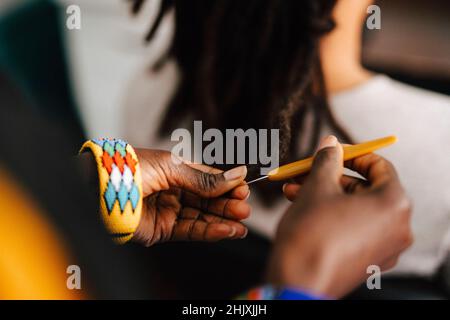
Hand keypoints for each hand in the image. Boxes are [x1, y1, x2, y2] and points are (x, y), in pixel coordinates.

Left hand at [132, 149, 249, 245]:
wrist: (100, 189)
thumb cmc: (133, 168)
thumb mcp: (174, 167)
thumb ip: (205, 178)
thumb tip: (239, 175)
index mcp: (176, 170)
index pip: (208, 179)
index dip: (227, 185)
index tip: (245, 189)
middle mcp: (174, 190)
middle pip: (208, 200)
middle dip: (227, 205)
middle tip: (245, 209)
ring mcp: (169, 210)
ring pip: (202, 217)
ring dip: (222, 221)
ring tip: (241, 225)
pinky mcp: (163, 230)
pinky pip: (191, 230)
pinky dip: (209, 231)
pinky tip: (225, 230)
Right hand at [267, 136, 412, 297]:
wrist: (298, 283)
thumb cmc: (310, 234)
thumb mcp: (317, 187)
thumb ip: (327, 160)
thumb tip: (331, 144)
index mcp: (394, 203)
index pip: (379, 165)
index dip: (352, 154)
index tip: (331, 152)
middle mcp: (397, 226)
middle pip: (365, 188)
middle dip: (330, 177)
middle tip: (306, 171)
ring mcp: (385, 247)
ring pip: (355, 209)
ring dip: (325, 196)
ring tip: (294, 190)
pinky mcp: (369, 261)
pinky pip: (354, 228)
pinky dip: (332, 216)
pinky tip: (304, 209)